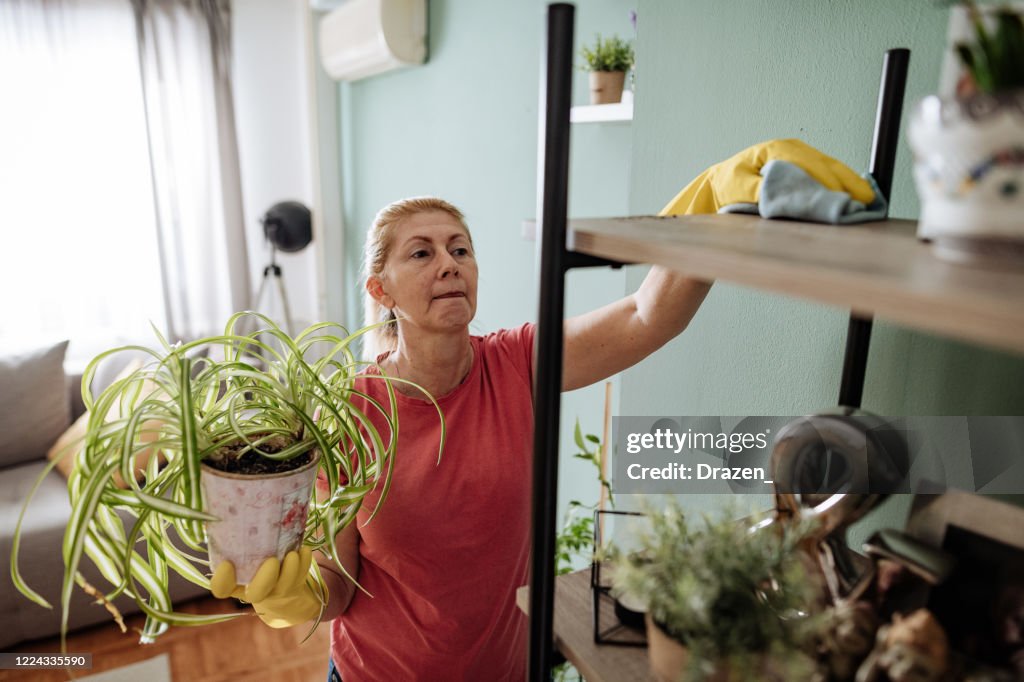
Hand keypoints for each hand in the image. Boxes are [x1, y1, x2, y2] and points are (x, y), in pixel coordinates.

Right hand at [209, 547, 324, 627]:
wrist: (277, 590)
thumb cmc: (251, 562)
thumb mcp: (239, 555)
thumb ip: (233, 542)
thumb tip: (223, 510)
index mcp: (234, 584)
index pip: (221, 589)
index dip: (222, 580)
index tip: (226, 564)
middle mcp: (254, 590)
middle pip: (256, 593)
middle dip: (265, 578)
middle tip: (272, 560)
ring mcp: (276, 590)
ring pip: (283, 585)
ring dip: (290, 570)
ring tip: (292, 554)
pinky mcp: (295, 585)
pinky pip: (301, 576)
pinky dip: (303, 562)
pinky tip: (304, 550)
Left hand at [659, 139, 874, 215]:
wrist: (720, 184)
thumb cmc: (728, 184)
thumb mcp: (737, 187)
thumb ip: (758, 190)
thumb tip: (779, 192)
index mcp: (775, 149)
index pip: (807, 163)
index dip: (825, 180)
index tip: (838, 196)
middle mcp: (791, 149)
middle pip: (825, 163)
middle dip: (845, 182)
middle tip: (863, 201)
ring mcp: (800, 156)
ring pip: (831, 168)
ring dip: (848, 184)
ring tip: (866, 201)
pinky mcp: (805, 167)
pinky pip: (828, 174)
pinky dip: (841, 185)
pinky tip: (854, 197)